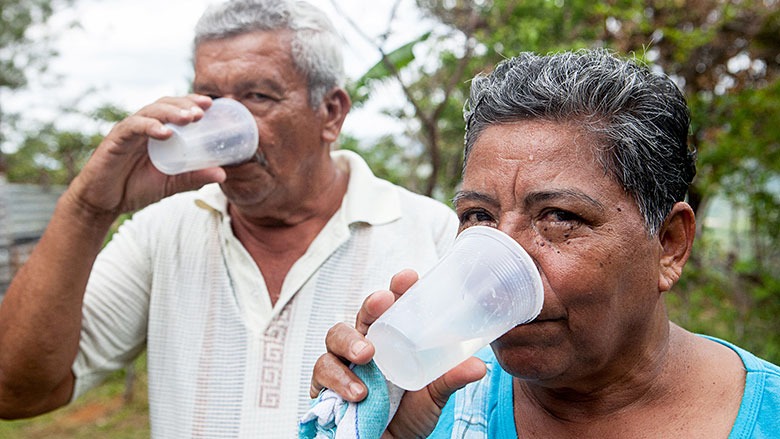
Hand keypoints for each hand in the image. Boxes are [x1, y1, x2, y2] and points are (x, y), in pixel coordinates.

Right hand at [66, 94, 226, 217]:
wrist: (104, 203)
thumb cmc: (136, 188)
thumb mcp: (172, 184)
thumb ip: (194, 177)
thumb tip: (223, 174)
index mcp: (158, 132)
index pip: (177, 110)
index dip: (193, 103)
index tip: (214, 105)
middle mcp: (144, 126)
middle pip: (166, 104)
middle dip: (186, 104)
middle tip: (205, 109)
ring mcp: (130, 131)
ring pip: (151, 111)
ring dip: (172, 112)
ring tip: (190, 118)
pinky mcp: (116, 140)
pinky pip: (133, 127)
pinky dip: (150, 126)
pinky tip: (165, 132)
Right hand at [310, 269, 486, 437]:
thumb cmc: (408, 412)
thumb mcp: (433, 395)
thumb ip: (450, 379)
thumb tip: (480, 366)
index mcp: (390, 338)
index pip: (391, 306)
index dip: (396, 289)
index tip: (408, 277)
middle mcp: (363, 344)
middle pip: (360, 315)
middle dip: (369, 305)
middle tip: (382, 303)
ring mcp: (342, 363)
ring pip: (333, 338)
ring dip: (349, 343)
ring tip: (366, 357)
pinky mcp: (325, 386)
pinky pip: (322, 374)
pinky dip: (337, 380)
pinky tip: (356, 392)